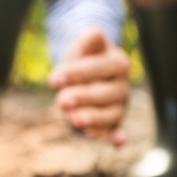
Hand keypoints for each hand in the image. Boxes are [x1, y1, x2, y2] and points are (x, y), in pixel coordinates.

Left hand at [49, 29, 130, 145]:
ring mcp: (119, 106)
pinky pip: (115, 130)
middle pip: (108, 93)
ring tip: (75, 120)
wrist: (87, 73)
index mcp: (119, 63)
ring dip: (95, 118)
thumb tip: (96, 34)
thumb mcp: (83, 45)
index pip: (101, 68)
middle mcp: (123, 86)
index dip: (78, 73)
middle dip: (84, 97)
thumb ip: (88, 40)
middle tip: (61, 100)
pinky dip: (117, 137)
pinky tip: (117, 142)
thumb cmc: (84, 58)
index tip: (53, 79)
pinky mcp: (113, 123)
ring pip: (112, 114)